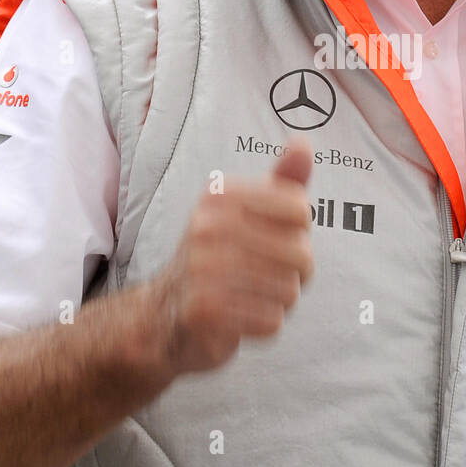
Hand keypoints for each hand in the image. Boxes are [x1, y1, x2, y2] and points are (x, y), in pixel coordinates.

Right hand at [145, 144, 315, 376]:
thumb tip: (303, 143)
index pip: (299, 209)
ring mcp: (201, 270)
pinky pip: (271, 320)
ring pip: (288, 289)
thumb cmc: (219, 257)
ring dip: (281, 299)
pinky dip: (266, 323)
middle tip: (270, 275)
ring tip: (254, 295)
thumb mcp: (247, 212)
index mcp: (219, 196)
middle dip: (297, 272)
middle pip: (300, 253)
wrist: (163, 314)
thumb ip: (281, 182)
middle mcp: (206, 227)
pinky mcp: (204, 311)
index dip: (300, 232)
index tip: (276, 238)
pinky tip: (243, 317)